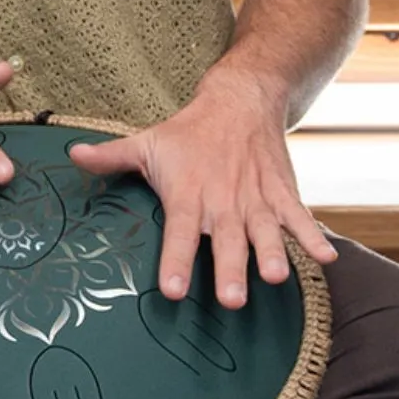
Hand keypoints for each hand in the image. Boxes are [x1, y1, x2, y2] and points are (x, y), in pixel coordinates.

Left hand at [65, 75, 335, 310]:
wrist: (240, 98)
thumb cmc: (188, 131)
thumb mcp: (146, 142)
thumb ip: (111, 157)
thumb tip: (71, 155)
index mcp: (188, 194)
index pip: (179, 233)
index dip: (175, 261)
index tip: (173, 291)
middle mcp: (223, 200)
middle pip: (226, 240)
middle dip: (230, 269)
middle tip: (232, 300)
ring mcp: (256, 198)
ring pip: (265, 231)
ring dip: (273, 254)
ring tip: (278, 277)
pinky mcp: (283, 193)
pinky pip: (300, 216)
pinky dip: (314, 235)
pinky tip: (327, 259)